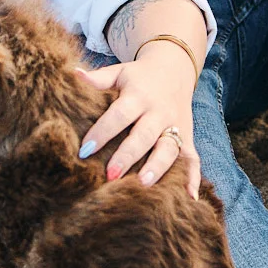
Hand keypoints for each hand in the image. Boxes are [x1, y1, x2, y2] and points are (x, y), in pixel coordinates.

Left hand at [79, 47, 200, 193]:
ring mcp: (175, 127)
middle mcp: (159, 112)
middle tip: (111, 174)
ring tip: (143, 184)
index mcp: (139, 96)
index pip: (119, 115)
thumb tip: (74, 74)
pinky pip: (193, 160)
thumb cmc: (138, 77)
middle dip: (128, 155)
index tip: (84, 150)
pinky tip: (189, 198)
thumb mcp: (120, 72)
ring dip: (158, 167)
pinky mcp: (188, 138)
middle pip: (144, 135)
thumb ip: (98, 79)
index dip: (102, 132)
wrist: (175, 70)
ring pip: (169, 149)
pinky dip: (194, 178)